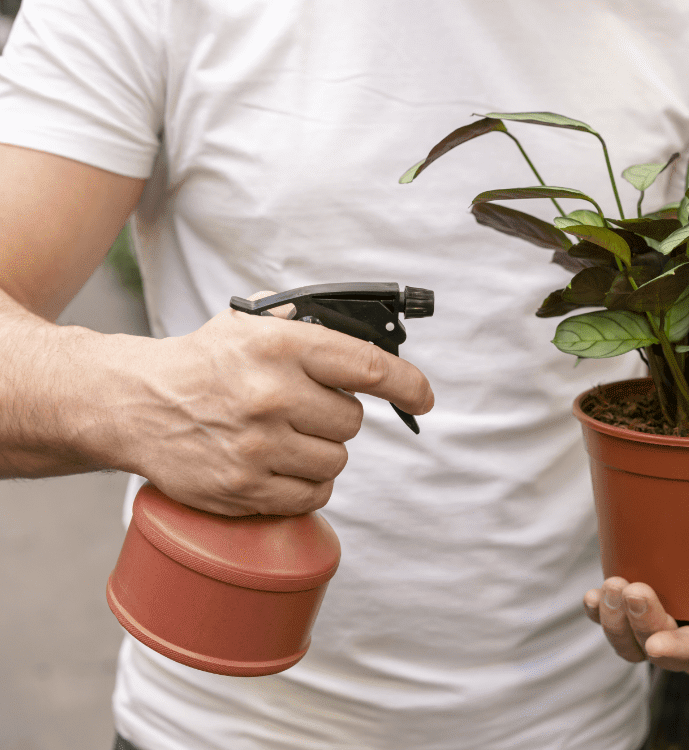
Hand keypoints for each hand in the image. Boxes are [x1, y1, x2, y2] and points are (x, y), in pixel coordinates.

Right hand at [113, 291, 433, 515]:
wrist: (134, 404)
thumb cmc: (202, 364)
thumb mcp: (250, 323)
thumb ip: (307, 324)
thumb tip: (370, 335)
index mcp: (279, 346)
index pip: (369, 367)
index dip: (408, 385)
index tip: (423, 398)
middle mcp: (271, 395)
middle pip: (352, 421)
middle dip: (336, 416)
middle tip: (303, 409)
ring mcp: (258, 446)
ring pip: (336, 461)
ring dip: (320, 451)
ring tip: (282, 436)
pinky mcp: (244, 489)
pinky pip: (313, 495)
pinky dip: (305, 484)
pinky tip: (279, 464)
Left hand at [582, 533, 688, 673]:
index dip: (684, 651)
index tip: (658, 644)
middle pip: (665, 652)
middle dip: (642, 627)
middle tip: (631, 590)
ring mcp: (668, 632)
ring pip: (634, 647)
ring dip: (615, 623)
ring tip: (609, 587)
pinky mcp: (644, 616)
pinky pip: (616, 627)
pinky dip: (598, 616)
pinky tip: (590, 598)